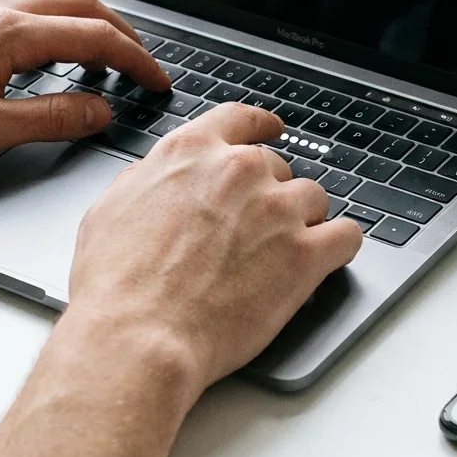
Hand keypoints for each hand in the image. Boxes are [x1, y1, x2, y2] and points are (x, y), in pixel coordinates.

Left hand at [0, 0, 170, 170]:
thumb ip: (52, 118)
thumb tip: (100, 111)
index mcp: (8, 35)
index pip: (95, 39)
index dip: (137, 62)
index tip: (158, 83)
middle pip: (82, 7)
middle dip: (124, 35)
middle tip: (145, 68)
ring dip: (91, 23)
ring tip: (108, 57)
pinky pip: (25, 4)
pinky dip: (58, 20)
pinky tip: (52, 47)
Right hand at [65, 102, 363, 391]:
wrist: (139, 336)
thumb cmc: (117, 287)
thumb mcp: (109, 210)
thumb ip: (146, 182)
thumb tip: (157, 179)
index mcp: (190, 153)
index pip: (239, 120)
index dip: (259, 126)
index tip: (270, 131)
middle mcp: (238, 171)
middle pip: (278, 168)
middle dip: (270, 196)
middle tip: (255, 231)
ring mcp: (277, 210)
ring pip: (314, 198)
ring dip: (303, 222)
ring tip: (282, 254)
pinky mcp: (305, 254)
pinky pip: (346, 236)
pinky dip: (339, 247)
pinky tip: (326, 259)